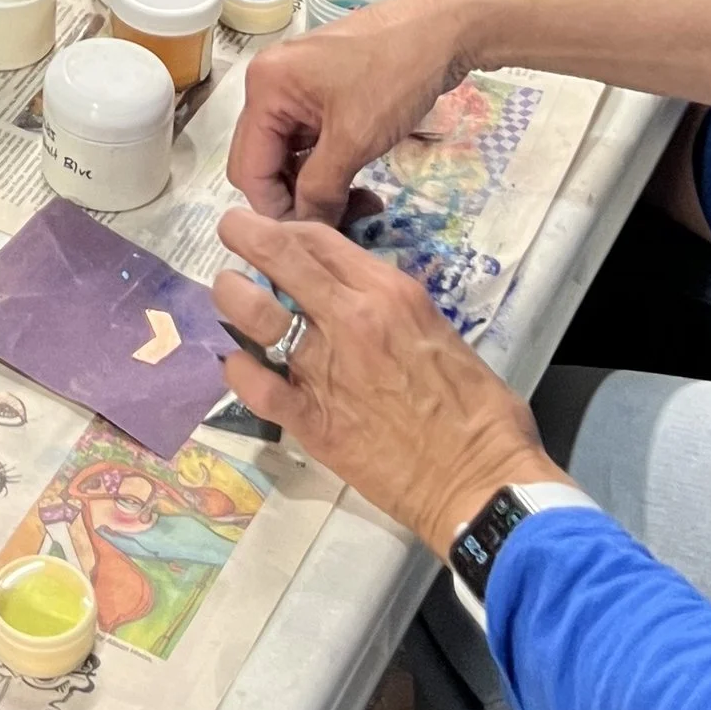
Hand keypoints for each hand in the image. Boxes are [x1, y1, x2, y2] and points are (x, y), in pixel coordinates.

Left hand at [214, 208, 554, 554]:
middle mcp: (350, 319)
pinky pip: (254, 383)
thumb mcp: (439, 331)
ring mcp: (323, 369)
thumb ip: (392, 309)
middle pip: (279, 254)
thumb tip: (356, 300)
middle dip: (244, 233)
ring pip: (253, 312)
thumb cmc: (479, 410)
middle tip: (232, 230)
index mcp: (390, 294)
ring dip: (232, 296)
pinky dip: (238, 367)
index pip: (319, 239)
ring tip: (230, 296)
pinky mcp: (309, 420)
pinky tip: (238, 362)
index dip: (287, 228)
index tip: (272, 231)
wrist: (480, 482)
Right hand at [227, 0, 471, 218]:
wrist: (444, 27)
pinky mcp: (325, 92)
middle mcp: (271, 85)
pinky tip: (360, 186)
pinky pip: (312, 141)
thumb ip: (321, 189)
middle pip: (265, 161)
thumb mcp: (355, 138)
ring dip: (317, 186)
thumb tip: (307, 231)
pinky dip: (330, 167)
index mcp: (266, 88)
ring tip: (361, 205)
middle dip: (296, 198)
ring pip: (291, 155)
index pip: (249, 168)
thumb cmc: (395, 75)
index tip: (312, 237)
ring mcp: (298, 87)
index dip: (275, 209)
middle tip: (340, 222)